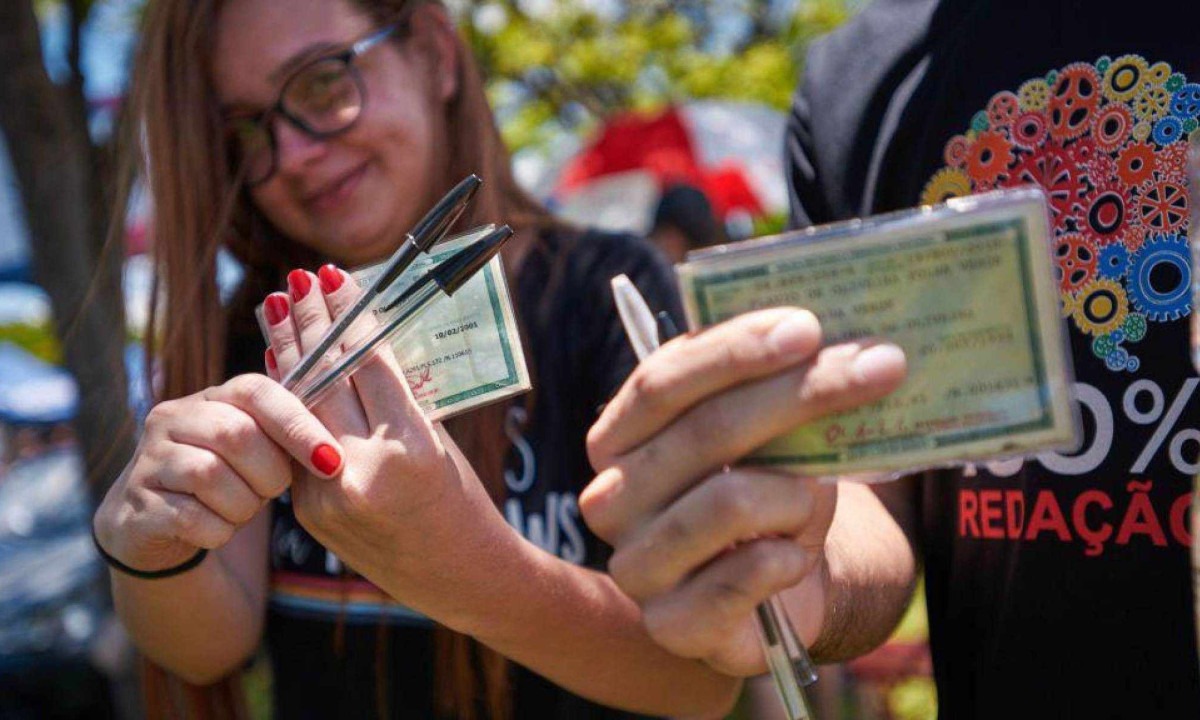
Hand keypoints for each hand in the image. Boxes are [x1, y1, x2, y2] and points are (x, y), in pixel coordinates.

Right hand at [93, 370, 344, 574]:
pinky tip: (218, 529)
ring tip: (242, 509)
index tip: (331, 461)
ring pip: (210, 476)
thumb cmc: (226, 481)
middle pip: (235, 434)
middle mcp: (172, 418)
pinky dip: (219, 530)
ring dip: (243, 504)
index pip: (257, 392)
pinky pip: (191, 518)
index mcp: (212, 397)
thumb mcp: (259, 452)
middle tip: (272, 492)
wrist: (156, 525)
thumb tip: (335, 447)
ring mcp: (148, 460)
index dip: (298, 425)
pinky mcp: (135, 504)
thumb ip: (289, 435)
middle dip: (269, 473)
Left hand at [261, 266, 503, 619]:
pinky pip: (294, 444)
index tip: (333, 279)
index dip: (348, 316)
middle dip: (308, 324)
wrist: (459, 577)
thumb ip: (393, 400)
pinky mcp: (311, 512)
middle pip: (326, 379)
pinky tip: (280, 364)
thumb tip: (352, 345)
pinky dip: (288, 401)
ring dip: (287, 354)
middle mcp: (364, 470)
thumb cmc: (463, 501)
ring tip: (274, 308)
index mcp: (411, 448)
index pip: (368, 363)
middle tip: (295, 281)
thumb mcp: (437, 440)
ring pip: (300, 409)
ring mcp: (330, 495)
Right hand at [580, 308, 905, 675]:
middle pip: (705, 431)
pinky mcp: (670, 624)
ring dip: (797, 492)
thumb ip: (772, 386)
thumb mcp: (764, 433)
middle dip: (801, 393)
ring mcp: (635, 565)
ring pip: (728, 502)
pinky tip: (799, 556)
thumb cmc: (765, 490)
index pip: (663, 380)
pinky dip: (787, 558)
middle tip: (881, 367)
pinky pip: (742, 579)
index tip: (809, 326)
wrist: (773, 586)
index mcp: (619, 436)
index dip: (735, 350)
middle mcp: (612, 498)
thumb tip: (839, 338)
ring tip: (818, 494)